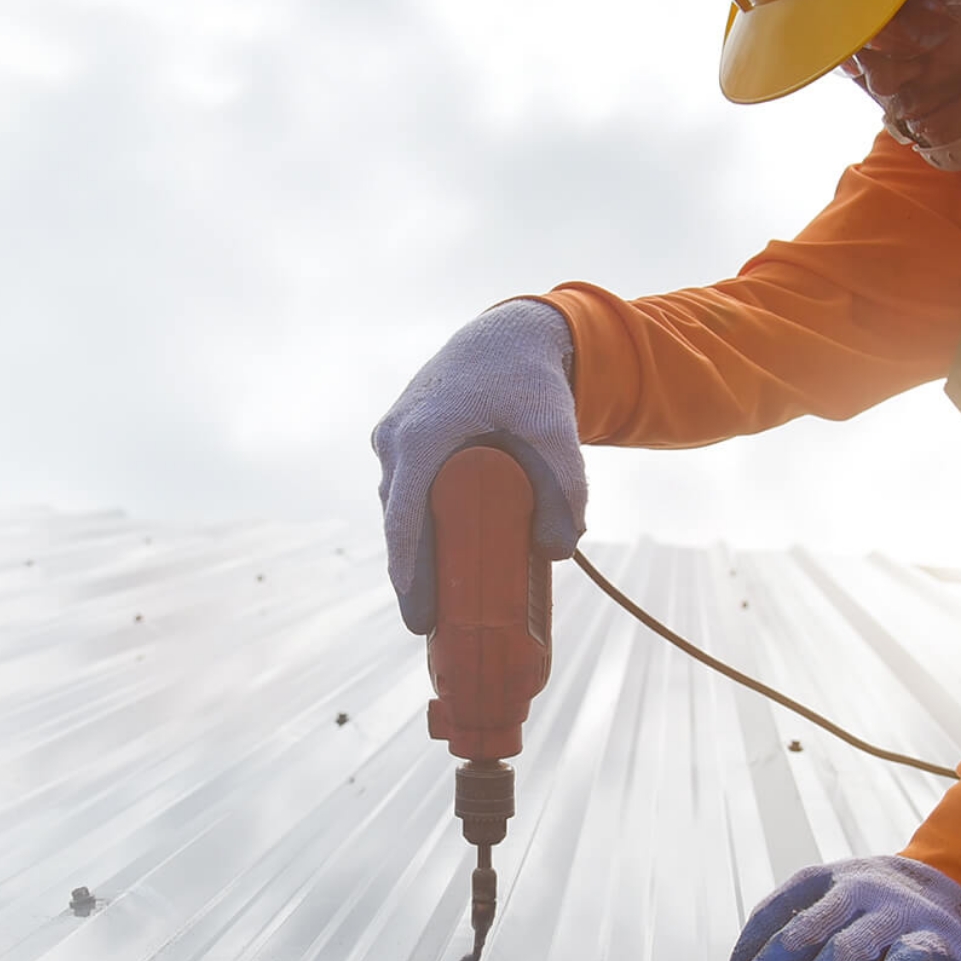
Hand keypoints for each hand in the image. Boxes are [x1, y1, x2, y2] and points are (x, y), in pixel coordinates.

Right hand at [372, 300, 585, 633]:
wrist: (507, 334)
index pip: (406, 518)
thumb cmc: (530, 381)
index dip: (408, 572)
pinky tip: (430, 559)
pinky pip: (402, 491)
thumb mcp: (557, 431)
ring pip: (399, 506)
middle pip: (398, 520)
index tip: (418, 616)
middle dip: (410, 575)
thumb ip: (566, 488)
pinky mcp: (401, 438)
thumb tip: (561, 552)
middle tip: (429, 626)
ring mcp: (393, 436)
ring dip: (411, 550)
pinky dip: (414, 524)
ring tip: (434, 601)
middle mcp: (397, 437)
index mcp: (423, 436)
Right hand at [724, 855, 960, 960]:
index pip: (916, 960)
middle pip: (846, 951)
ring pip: (805, 928)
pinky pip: (784, 900)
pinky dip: (757, 933)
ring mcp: (852, 888)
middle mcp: (889, 911)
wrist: (938, 885)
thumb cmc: (947, 953)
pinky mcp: (821, 876)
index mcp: (930, 943)